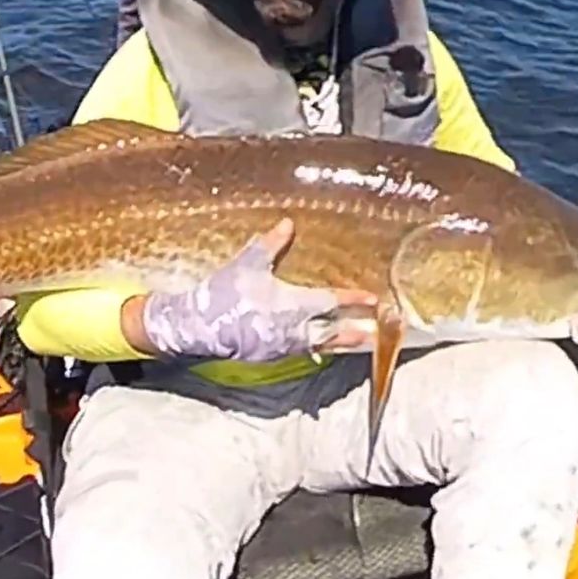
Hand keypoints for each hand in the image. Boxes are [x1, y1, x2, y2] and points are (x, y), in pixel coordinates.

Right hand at [140, 217, 377, 362]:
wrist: (200, 325)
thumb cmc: (226, 292)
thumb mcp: (248, 263)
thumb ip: (271, 244)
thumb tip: (288, 223)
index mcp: (294, 304)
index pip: (332, 302)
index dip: (354, 299)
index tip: (373, 299)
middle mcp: (295, 329)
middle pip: (334, 333)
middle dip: (356, 331)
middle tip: (377, 332)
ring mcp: (284, 346)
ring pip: (320, 346)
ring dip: (340, 343)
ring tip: (358, 343)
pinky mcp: (272, 355)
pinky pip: (302, 351)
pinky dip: (316, 348)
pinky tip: (319, 346)